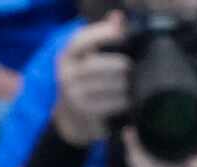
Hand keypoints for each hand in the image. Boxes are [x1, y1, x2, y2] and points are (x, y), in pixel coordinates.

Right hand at [52, 10, 129, 144]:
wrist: (69, 118)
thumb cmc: (84, 80)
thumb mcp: (87, 56)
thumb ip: (102, 35)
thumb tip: (118, 18)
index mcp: (66, 58)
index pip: (80, 41)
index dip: (101, 34)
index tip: (121, 33)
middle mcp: (66, 76)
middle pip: (98, 65)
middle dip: (120, 65)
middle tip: (130, 67)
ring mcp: (74, 97)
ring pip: (108, 85)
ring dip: (124, 83)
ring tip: (130, 82)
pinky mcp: (85, 113)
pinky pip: (111, 103)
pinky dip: (122, 100)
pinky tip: (126, 98)